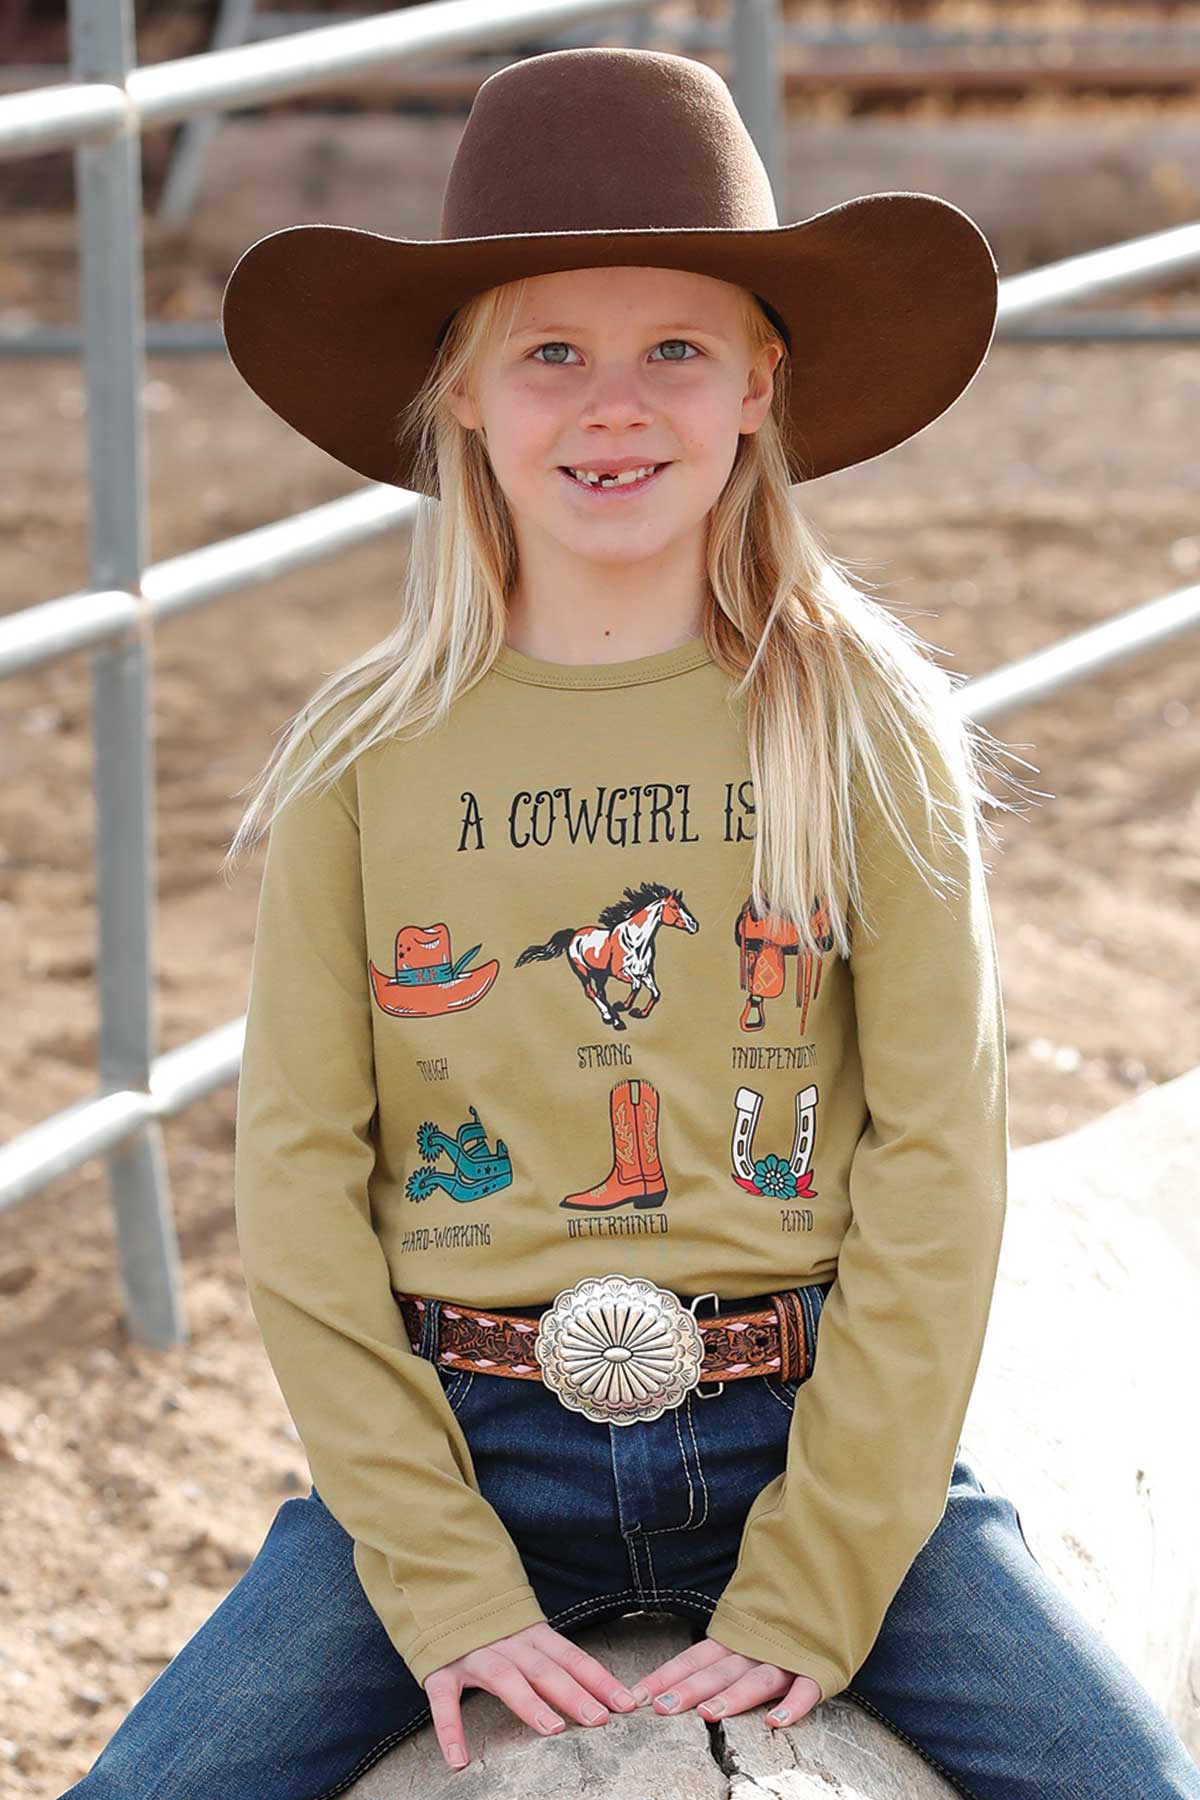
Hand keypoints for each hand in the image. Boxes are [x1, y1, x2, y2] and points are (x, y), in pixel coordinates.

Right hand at [423, 1621, 641, 1769]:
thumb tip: (594, 1690)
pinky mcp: (442, 1670)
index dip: (599, 1679)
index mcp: (531, 1634)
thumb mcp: (524, 1632)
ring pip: (505, 1678)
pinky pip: (445, 1702)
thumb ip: (551, 1657)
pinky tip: (458, 1760)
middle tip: (600, 1719)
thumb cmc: (490, 1624)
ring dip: (530, 1703)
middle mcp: (507, 1642)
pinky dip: (450, 1730)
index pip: (571, 1657)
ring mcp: (473, 1654)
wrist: (440, 1589)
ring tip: (553, 1729)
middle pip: (544, 1668)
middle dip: (573, 1693)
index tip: (627, 1702)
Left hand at [628, 1633, 820, 1726]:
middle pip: (718, 1671)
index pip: (693, 1659)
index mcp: (734, 1637)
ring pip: (756, 1678)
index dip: (665, 1677)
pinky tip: (774, 1722)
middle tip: (661, 1707)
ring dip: (733, 1697)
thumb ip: (719, 1646)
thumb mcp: (746, 1624)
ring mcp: (786, 1656)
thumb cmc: (781, 1615)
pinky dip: (792, 1705)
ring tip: (708, 1713)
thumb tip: (678, 1674)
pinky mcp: (818, 1667)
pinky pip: (805, 1689)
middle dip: (688, 1689)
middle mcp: (755, 1647)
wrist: (829, 1581)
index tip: (635, 1697)